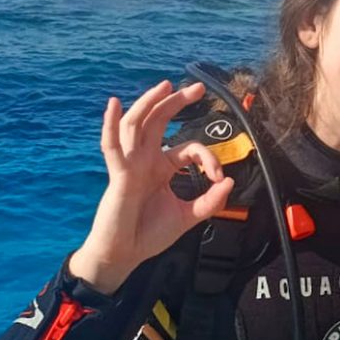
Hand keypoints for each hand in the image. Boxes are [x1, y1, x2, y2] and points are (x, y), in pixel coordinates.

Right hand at [69, 81, 234, 294]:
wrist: (126, 254)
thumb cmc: (150, 234)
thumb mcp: (188, 216)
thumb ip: (210, 202)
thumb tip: (229, 182)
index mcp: (162, 167)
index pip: (189, 149)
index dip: (208, 158)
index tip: (218, 177)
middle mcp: (145, 160)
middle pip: (159, 121)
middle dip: (177, 102)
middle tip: (198, 87)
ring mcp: (130, 164)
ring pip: (137, 124)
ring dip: (150, 103)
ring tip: (165, 85)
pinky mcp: (118, 174)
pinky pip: (111, 146)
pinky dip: (110, 124)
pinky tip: (113, 104)